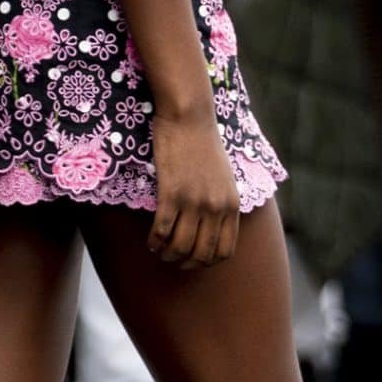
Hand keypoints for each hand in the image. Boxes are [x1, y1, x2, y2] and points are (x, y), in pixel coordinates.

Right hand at [149, 109, 240, 269]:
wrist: (189, 117)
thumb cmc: (204, 143)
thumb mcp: (225, 177)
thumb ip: (223, 202)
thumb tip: (212, 226)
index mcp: (232, 204)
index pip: (225, 250)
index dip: (207, 263)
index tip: (193, 261)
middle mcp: (215, 207)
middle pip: (201, 254)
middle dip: (185, 264)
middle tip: (172, 260)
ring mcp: (194, 201)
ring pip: (180, 247)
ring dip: (167, 254)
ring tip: (158, 250)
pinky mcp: (171, 193)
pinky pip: (162, 230)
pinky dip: (154, 241)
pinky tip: (150, 240)